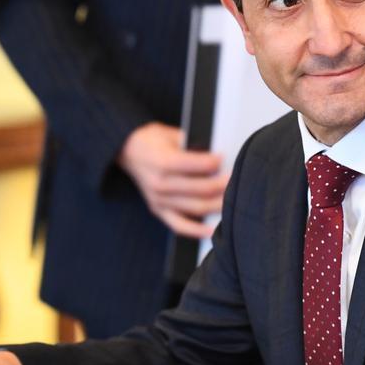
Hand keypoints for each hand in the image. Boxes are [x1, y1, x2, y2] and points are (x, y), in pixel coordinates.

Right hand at [119, 123, 226, 238]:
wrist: (127, 151)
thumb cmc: (151, 141)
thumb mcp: (171, 134)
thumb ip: (193, 144)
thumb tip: (217, 153)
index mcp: (163, 162)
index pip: (197, 165)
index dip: (216, 162)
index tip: (226, 158)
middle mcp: (160, 184)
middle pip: (201, 189)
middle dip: (223, 185)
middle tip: (236, 179)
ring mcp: (159, 200)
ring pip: (196, 208)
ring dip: (218, 205)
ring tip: (233, 199)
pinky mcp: (158, 210)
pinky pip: (179, 226)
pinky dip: (197, 231)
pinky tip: (212, 230)